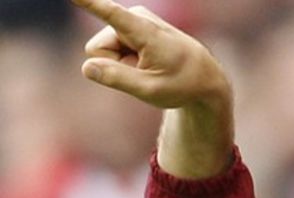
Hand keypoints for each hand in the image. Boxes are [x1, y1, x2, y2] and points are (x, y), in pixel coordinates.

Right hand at [73, 0, 234, 178]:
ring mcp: (132, 21)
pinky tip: (146, 61)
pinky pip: (110, 50)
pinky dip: (125, 61)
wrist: (203, 76)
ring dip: (122, 64)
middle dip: (116, 65)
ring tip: (150, 66)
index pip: (110, 13)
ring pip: (102, 51)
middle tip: (146, 70)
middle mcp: (135, 18)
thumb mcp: (151, 90)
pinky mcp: (128, 26)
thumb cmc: (181, 84)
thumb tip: (87, 67)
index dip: (89, 2)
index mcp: (143, 30)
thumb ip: (117, 79)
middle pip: (97, 49)